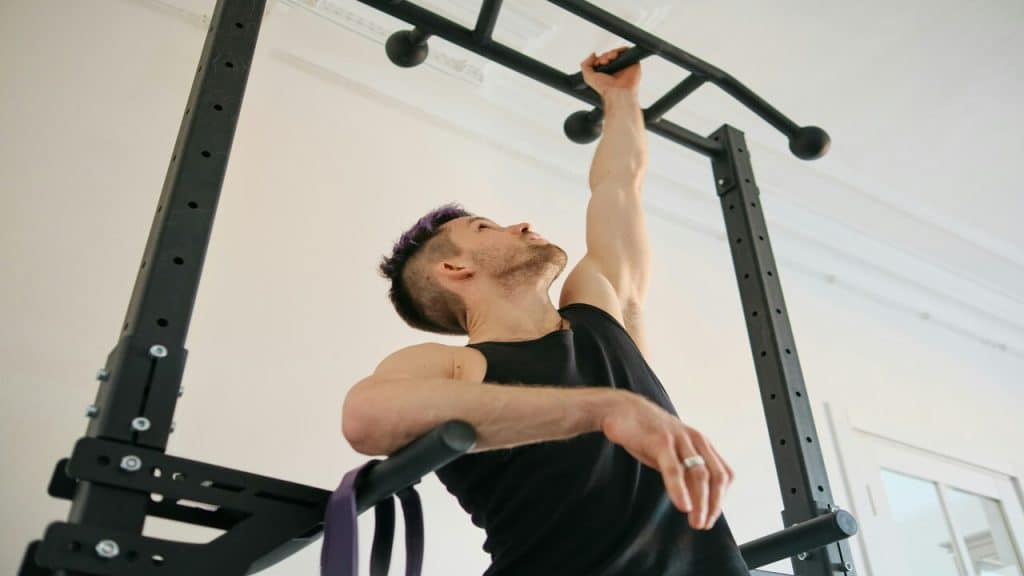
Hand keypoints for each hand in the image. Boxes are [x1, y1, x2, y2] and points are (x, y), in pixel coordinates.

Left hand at [580, 46, 641, 96]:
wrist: (618, 91)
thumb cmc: (606, 88)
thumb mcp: (588, 77)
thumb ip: (585, 65)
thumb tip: (592, 55)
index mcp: (606, 73)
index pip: (602, 60)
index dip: (599, 59)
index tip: (598, 63)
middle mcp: (615, 69)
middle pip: (609, 55)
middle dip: (605, 56)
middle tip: (604, 62)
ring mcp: (624, 66)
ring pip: (617, 52)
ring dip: (612, 53)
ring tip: (610, 59)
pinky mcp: (632, 63)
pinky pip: (628, 51)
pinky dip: (622, 50)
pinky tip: (617, 56)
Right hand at [600, 391, 733, 529]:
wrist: (622, 409)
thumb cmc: (647, 434)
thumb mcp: (671, 454)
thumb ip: (684, 472)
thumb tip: (695, 501)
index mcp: (702, 443)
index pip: (723, 474)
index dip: (721, 499)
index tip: (710, 518)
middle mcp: (696, 440)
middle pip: (716, 477)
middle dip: (714, 505)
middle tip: (704, 525)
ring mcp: (679, 439)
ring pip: (699, 474)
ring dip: (701, 502)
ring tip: (695, 522)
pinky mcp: (660, 440)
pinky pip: (674, 468)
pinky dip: (680, 489)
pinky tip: (682, 505)